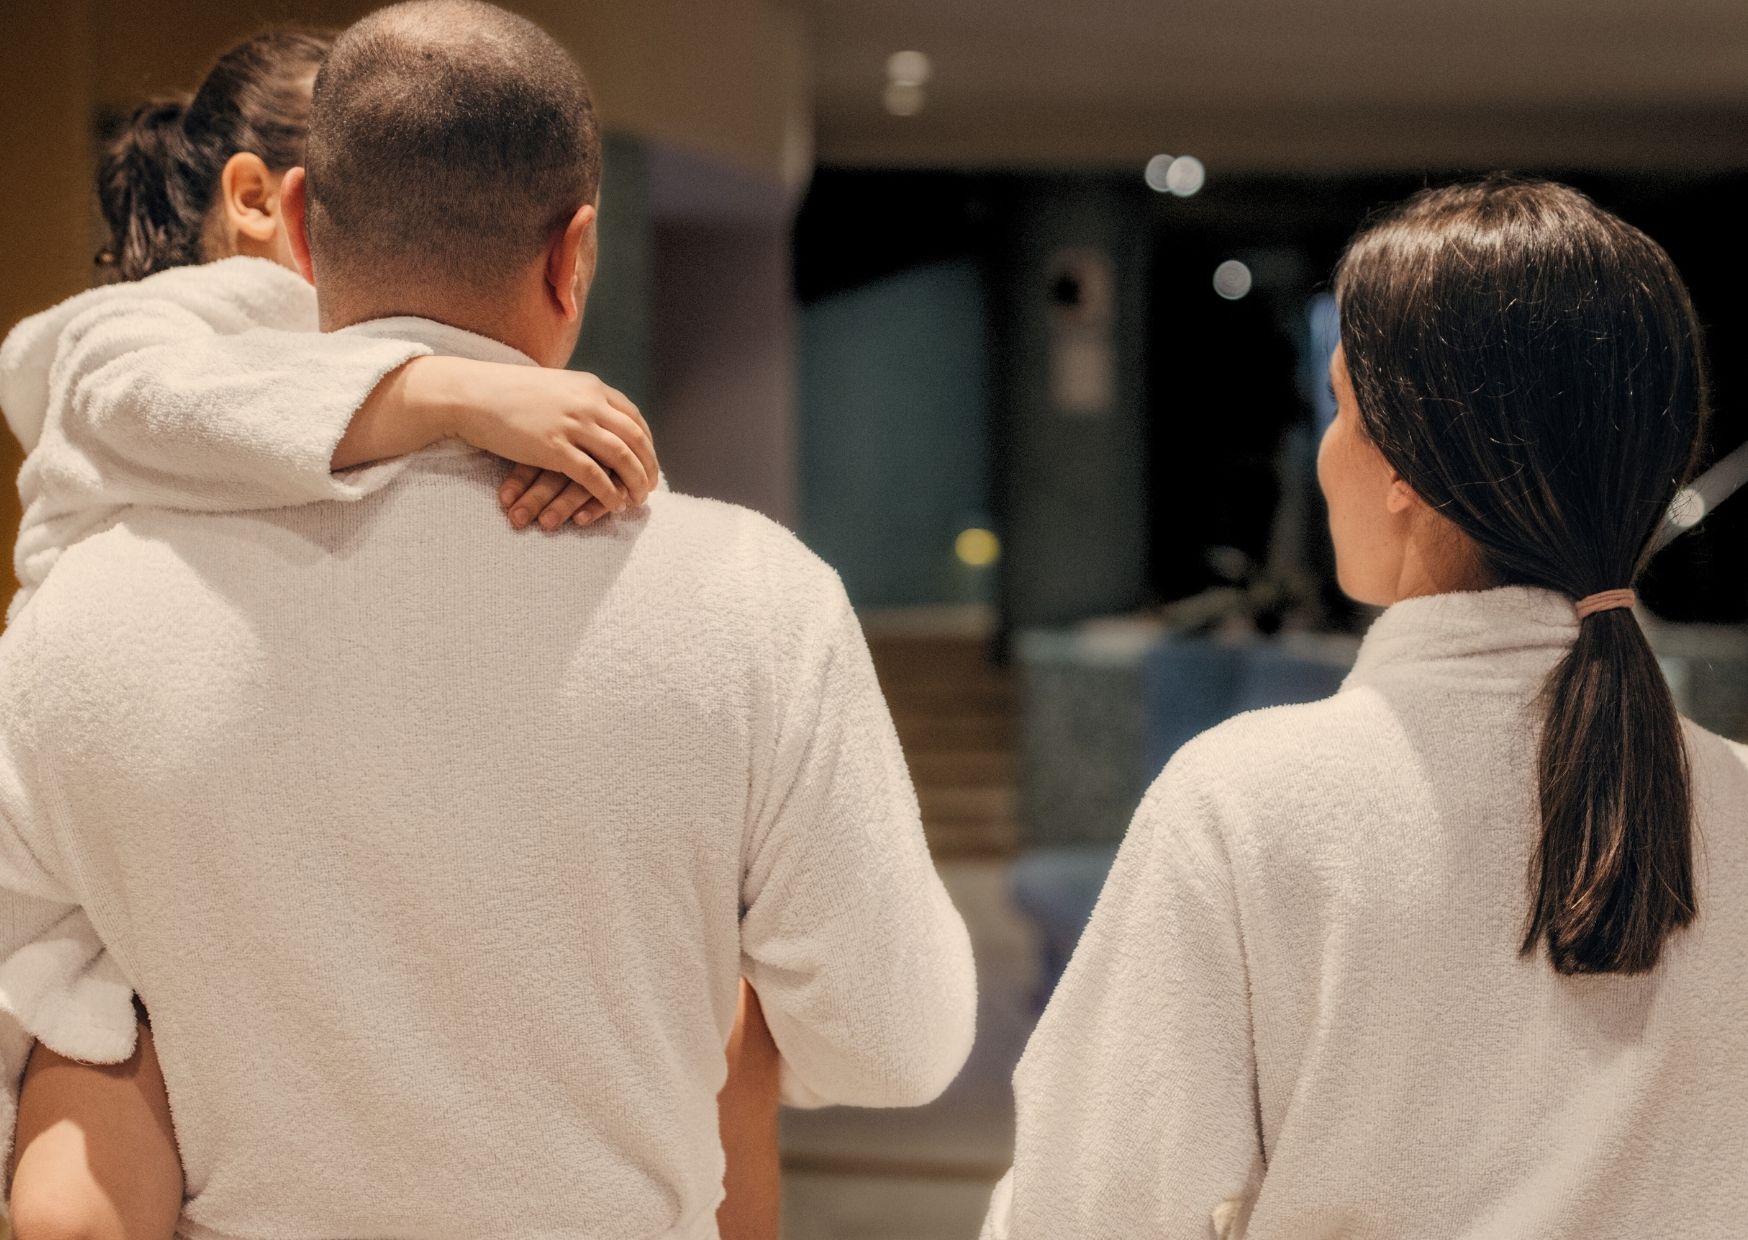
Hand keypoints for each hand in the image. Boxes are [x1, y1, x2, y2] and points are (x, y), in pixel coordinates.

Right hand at [443, 365, 656, 527]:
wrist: (473, 394)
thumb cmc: (508, 393)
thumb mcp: (555, 387)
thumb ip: (579, 399)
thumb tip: (597, 414)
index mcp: (591, 387)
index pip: (633, 417)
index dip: (646, 443)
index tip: (648, 461)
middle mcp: (588, 403)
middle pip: (635, 439)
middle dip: (647, 465)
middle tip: (650, 486)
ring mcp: (572, 425)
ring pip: (621, 458)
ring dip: (635, 482)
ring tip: (638, 499)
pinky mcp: (554, 448)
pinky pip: (594, 475)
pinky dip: (609, 492)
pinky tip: (615, 505)